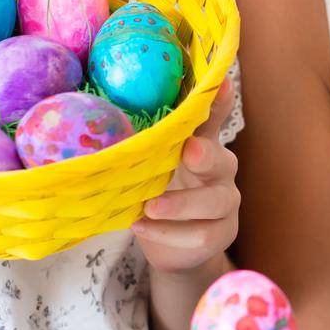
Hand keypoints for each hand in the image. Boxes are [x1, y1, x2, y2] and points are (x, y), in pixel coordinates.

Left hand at [133, 77, 240, 275]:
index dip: (220, 101)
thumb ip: (142, 145)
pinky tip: (144, 227)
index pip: (215, 117)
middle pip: (222, 158)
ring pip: (214, 201)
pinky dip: (170, 233)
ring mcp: (226, 201)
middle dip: (205, 155)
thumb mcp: (153, 165)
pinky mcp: (223, 232)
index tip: (222, 82)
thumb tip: (102, 115)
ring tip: (150, 207)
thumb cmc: (161, 193)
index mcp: (204, 143)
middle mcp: (221, 168)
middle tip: (188, 150)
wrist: (176, 247)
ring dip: (181, 204)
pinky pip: (202, 233)